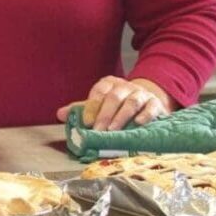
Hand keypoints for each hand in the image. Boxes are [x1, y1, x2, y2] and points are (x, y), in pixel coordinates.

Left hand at [57, 76, 173, 131]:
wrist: (145, 101)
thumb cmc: (117, 105)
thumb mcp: (98, 104)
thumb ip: (81, 110)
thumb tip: (60, 114)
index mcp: (108, 84)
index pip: (99, 92)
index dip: (92, 107)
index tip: (86, 122)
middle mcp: (125, 86)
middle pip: (114, 98)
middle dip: (105, 115)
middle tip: (98, 131)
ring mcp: (141, 93)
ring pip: (132, 102)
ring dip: (122, 117)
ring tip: (113, 131)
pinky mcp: (155, 103)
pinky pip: (151, 108)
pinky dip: (145, 115)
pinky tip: (138, 124)